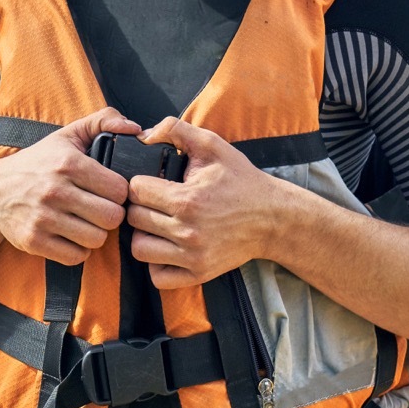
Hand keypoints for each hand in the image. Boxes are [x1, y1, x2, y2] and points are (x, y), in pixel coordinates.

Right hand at [0, 108, 140, 264]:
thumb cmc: (36, 164)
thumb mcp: (66, 136)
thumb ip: (102, 121)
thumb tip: (136, 128)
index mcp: (68, 163)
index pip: (119, 189)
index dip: (119, 194)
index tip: (109, 193)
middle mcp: (55, 190)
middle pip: (111, 218)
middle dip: (110, 216)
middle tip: (100, 211)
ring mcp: (43, 218)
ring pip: (96, 239)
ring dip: (95, 234)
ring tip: (86, 224)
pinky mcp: (33, 241)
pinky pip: (75, 257)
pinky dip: (78, 251)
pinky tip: (71, 238)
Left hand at [127, 117, 298, 287]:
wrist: (274, 218)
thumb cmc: (241, 181)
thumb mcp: (214, 146)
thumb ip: (177, 130)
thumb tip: (144, 135)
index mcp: (187, 200)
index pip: (136, 191)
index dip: (140, 184)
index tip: (151, 183)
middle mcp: (187, 231)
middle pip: (134, 220)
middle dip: (141, 207)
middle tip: (155, 203)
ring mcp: (192, 256)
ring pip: (139, 249)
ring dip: (143, 236)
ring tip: (157, 225)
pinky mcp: (198, 274)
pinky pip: (157, 277)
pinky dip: (156, 264)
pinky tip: (166, 248)